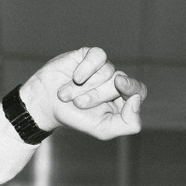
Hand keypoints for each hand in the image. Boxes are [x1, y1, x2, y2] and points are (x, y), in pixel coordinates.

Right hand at [16, 48, 145, 140]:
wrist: (45, 104)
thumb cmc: (75, 118)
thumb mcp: (102, 129)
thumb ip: (127, 123)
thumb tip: (137, 100)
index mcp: (122, 100)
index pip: (139, 90)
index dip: (132, 87)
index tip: (120, 86)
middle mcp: (115, 82)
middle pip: (121, 82)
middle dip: (98, 95)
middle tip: (78, 104)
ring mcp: (103, 67)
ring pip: (108, 70)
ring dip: (86, 86)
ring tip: (68, 94)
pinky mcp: (90, 55)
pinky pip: (98, 56)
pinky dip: (87, 68)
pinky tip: (75, 76)